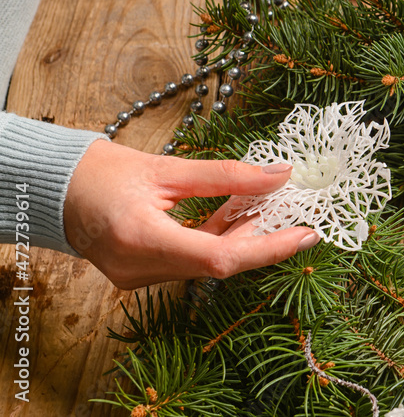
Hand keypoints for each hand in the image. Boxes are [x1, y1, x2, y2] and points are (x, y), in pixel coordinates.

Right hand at [64, 140, 319, 289]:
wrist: (53, 188)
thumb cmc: (102, 173)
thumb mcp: (169, 168)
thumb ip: (228, 175)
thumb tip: (279, 175)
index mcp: (143, 238)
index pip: (222, 258)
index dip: (270, 248)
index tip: (307, 235)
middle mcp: (140, 268)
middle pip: (220, 263)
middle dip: (262, 237)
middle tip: (295, 211)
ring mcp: (139, 277)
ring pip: (209, 264)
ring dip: (242, 236)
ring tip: (268, 205)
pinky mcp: (142, 273)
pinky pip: (193, 261)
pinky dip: (218, 239)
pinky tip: (236, 214)